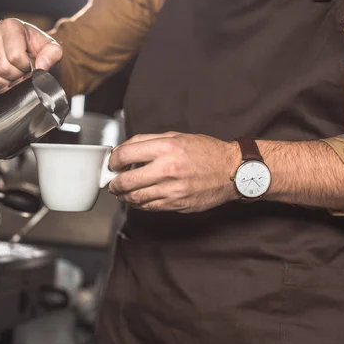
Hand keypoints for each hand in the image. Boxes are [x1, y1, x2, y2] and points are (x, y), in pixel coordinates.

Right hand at [0, 19, 62, 90]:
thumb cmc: (36, 48)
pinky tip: (2, 76)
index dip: (25, 67)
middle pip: (2, 67)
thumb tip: (41, 66)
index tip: (29, 65)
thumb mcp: (51, 49)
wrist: (25, 48)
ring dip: (3, 81)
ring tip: (12, 74)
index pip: (15, 56)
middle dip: (15, 76)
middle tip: (21, 72)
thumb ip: (52, 55)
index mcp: (11, 25)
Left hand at [108, 132, 240, 212]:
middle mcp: (167, 168)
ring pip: (135, 197)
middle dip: (113, 183)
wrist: (232, 170)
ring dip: (124, 196)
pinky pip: (149, 207)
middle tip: (112, 182)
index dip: (113, 161)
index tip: (113, 164)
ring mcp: (172, 189)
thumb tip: (123, 149)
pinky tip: (137, 198)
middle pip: (126, 181)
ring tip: (123, 191)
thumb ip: (147, 141)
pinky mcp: (177, 203)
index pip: (125, 155)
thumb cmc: (205, 152)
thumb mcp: (176, 137)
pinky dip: (138, 204)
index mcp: (166, 147)